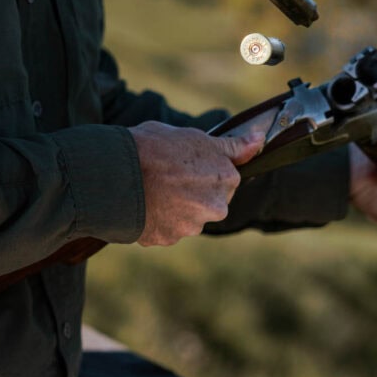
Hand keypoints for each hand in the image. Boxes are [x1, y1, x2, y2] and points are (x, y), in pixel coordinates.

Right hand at [130, 121, 264, 245]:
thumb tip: (260, 141)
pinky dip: (156, 219)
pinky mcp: (168, 239)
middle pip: (208, 201)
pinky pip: (165, 229)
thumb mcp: (195, 137)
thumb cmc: (154, 147)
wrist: (116, 174)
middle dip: (192, 193)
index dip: (202, 169)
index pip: (224, 177)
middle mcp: (216, 207)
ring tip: (150, 189)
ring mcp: (191, 226)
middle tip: (166, 176)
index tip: (184, 163)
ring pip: (187, 217)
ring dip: (173, 207)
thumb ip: (229, 146)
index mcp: (226, 178)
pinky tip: (143, 203)